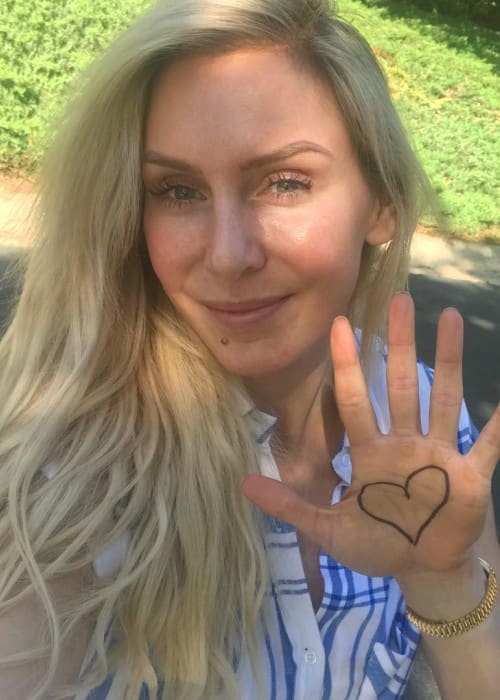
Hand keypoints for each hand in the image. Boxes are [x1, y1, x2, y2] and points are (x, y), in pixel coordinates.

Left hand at [242, 292, 499, 579]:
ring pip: (443, 397)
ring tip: (450, 316)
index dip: (346, 364)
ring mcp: (438, 454)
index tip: (339, 324)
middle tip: (399, 299)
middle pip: (401, 384)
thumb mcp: (328, 529)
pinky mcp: (470, 475)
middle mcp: (404, 442)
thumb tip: (244, 482)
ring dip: (448, 359)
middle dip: (399, 344)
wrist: (419, 570)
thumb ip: (290, 507)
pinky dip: (499, 425)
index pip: (354, 400)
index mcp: (370, 453)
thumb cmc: (376, 545)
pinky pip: (488, 445)